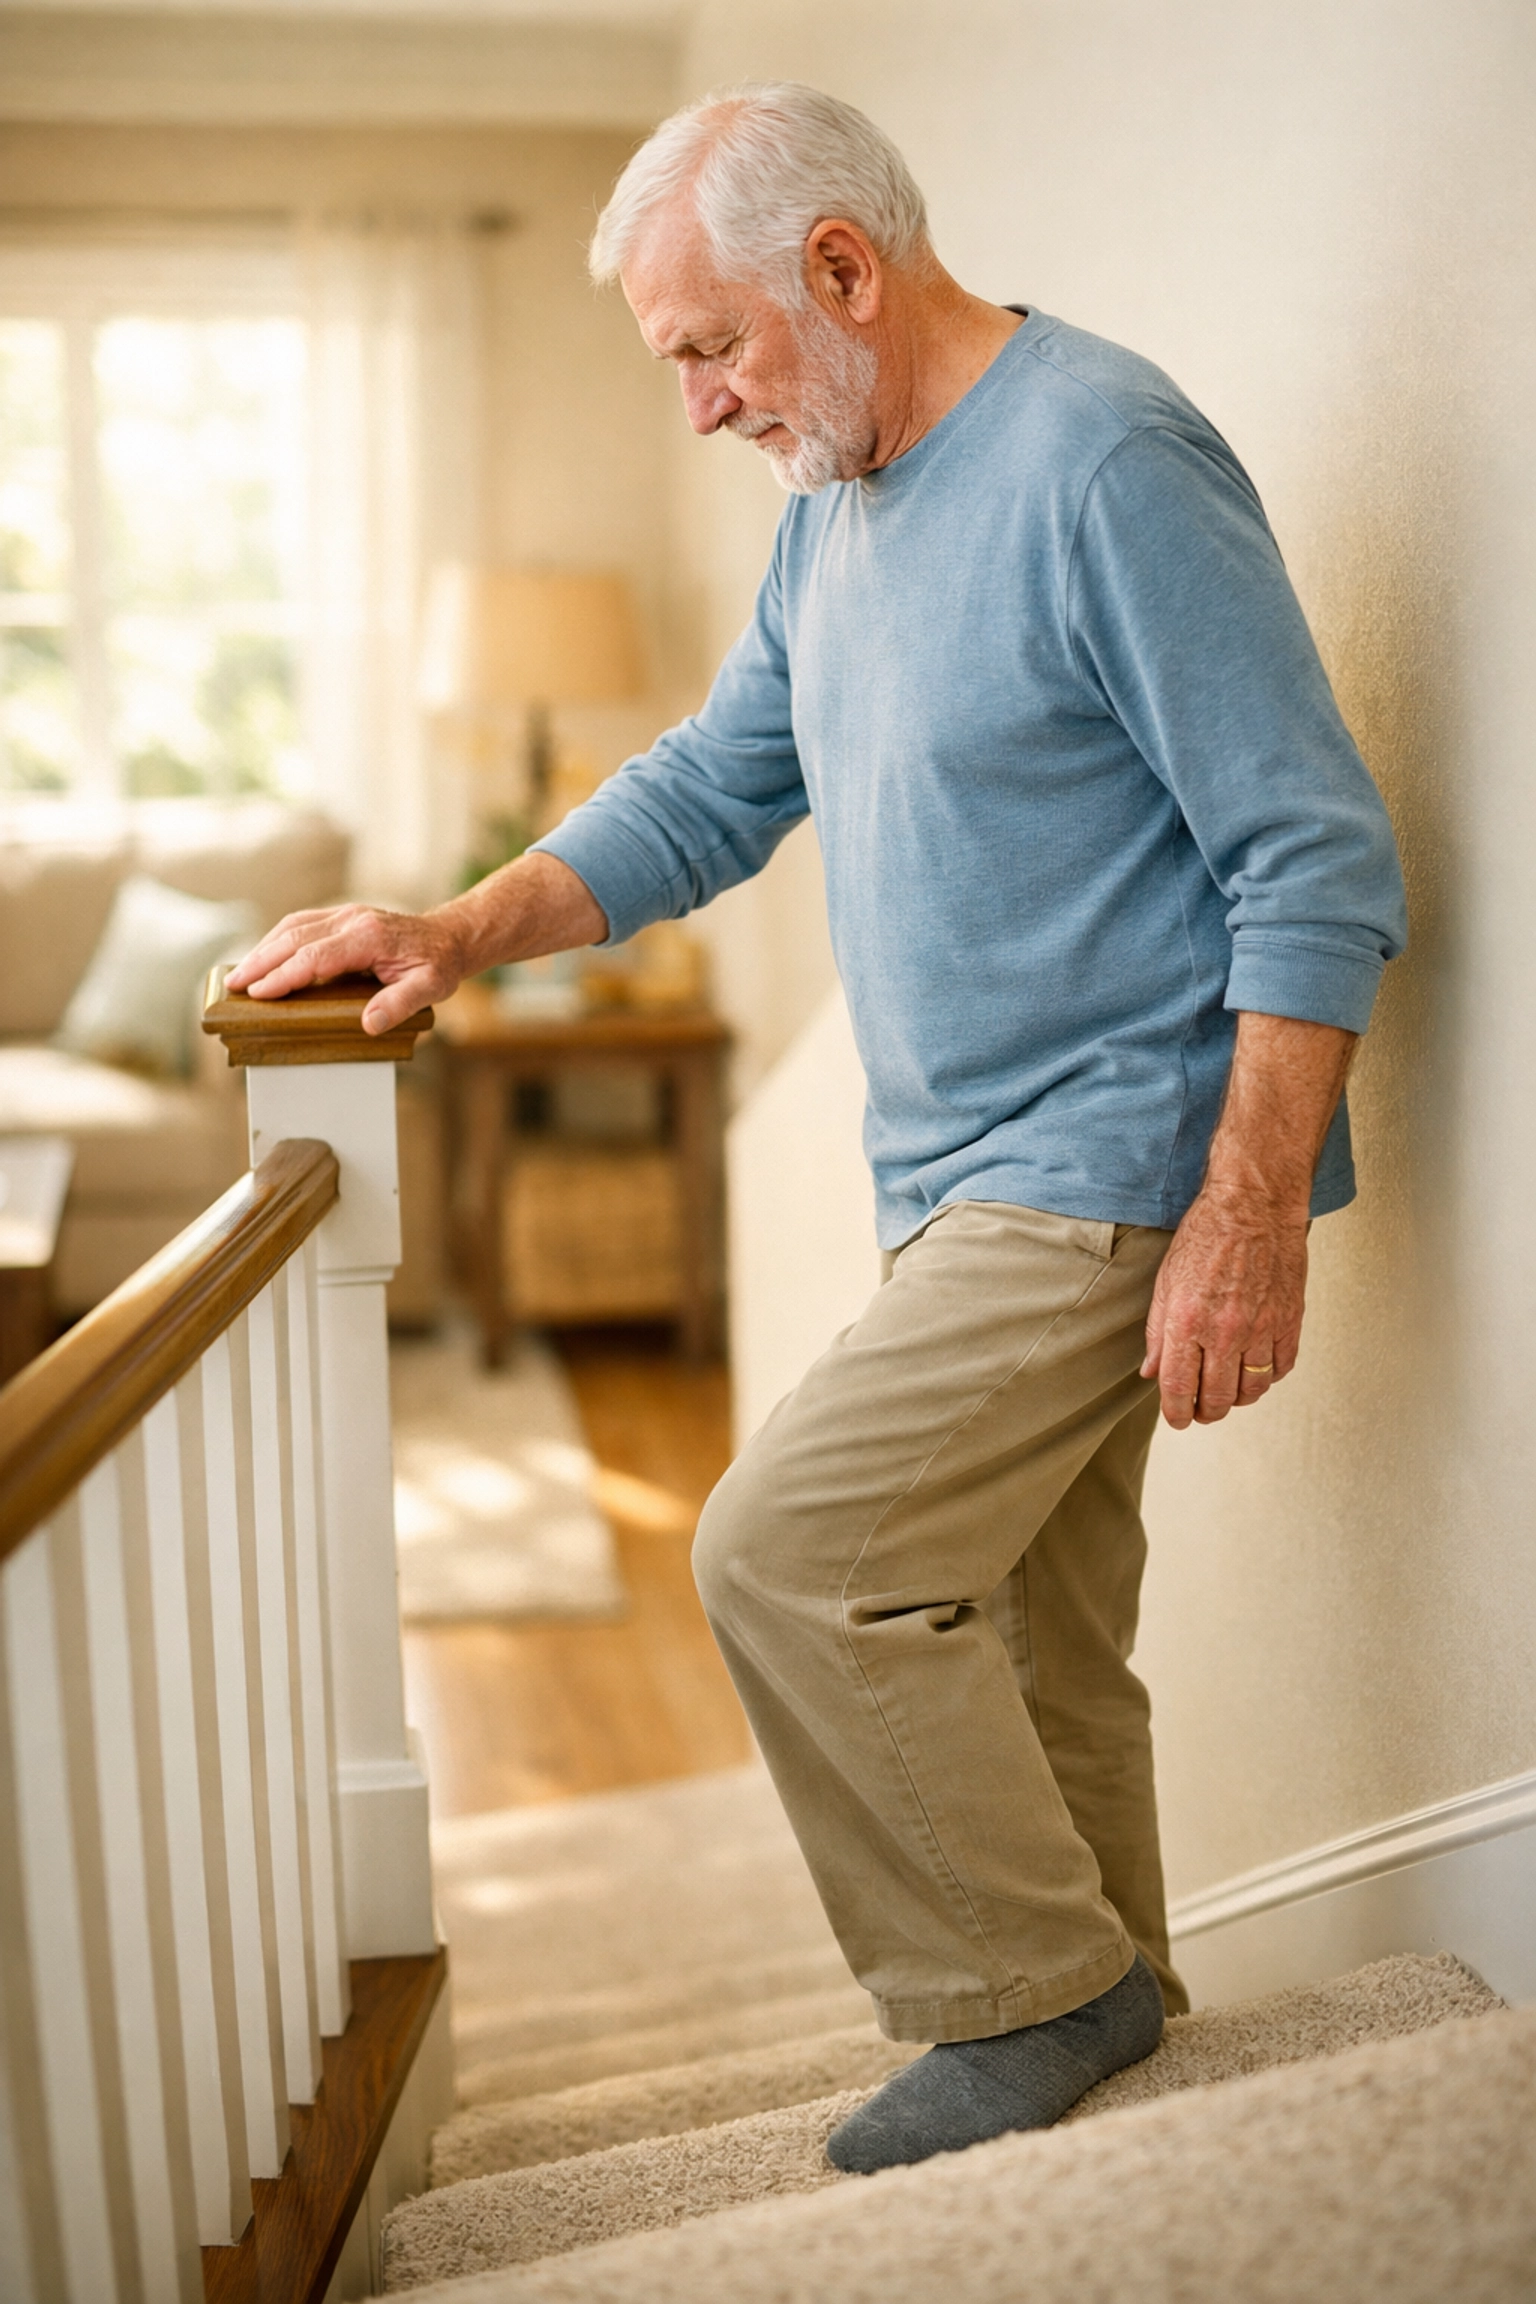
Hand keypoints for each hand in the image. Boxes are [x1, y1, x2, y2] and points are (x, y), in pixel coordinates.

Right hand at [225, 852, 608, 1034]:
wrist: (450, 936)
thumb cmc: (439, 964)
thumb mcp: (431, 988)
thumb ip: (400, 1003)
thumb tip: (368, 1023)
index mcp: (369, 937)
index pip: (316, 956)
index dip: (285, 975)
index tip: (259, 993)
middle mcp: (352, 920)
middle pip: (295, 937)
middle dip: (261, 961)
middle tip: (233, 985)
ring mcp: (345, 914)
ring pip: (293, 926)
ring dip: (263, 949)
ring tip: (239, 974)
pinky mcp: (341, 917)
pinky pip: (301, 924)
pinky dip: (277, 940)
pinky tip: (264, 956)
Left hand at [1140, 1185, 1306, 1428]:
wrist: (1253, 1204)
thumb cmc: (1206, 1235)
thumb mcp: (1166, 1282)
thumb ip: (1157, 1333)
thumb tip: (1152, 1372)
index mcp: (1188, 1321)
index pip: (1179, 1387)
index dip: (1177, 1413)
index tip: (1178, 1419)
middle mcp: (1225, 1331)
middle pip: (1218, 1399)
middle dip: (1206, 1412)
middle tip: (1200, 1410)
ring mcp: (1262, 1327)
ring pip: (1252, 1390)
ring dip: (1237, 1400)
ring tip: (1227, 1392)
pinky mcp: (1290, 1320)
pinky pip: (1281, 1367)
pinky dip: (1267, 1376)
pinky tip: (1255, 1368)